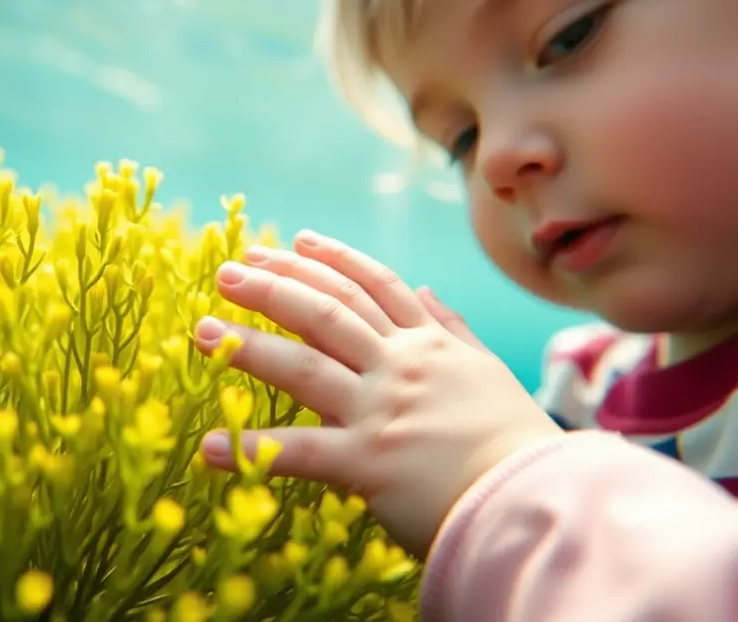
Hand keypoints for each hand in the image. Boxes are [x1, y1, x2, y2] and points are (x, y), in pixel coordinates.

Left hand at [193, 230, 562, 558]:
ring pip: (303, 364)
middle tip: (230, 269)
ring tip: (202, 330)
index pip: (373, 287)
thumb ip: (453, 329)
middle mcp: (400, 366)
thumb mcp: (488, 372)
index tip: (295, 239)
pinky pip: (299, 451)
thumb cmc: (515, 444)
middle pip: (328, 311)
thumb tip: (426, 290)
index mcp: (429, 346)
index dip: (330, 259)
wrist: (535, 498)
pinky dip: (251, 450)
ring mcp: (381, 410)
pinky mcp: (368, 461)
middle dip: (274, 284)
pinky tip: (210, 448)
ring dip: (247, 344)